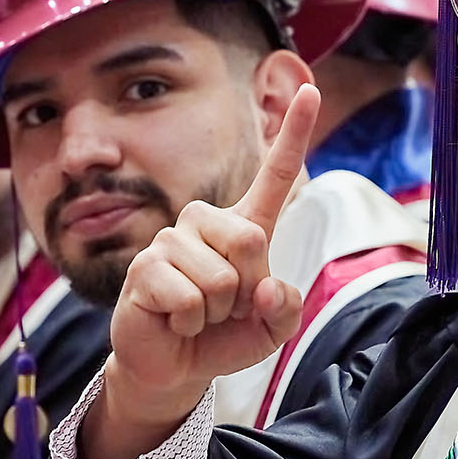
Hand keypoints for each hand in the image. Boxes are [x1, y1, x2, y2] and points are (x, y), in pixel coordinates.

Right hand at [84, 84, 318, 458]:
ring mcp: (171, 240)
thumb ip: (286, 307)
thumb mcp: (272, 327)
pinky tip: (175, 321)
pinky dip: (191, 323)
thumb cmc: (225, 336)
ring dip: (217, 312)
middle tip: (227, 307)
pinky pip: (189, 299)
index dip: (294, 133)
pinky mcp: (146, 267)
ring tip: (200, 315)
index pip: (275, 173)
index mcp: (244, 225)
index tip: (311, 91)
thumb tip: (268, 287)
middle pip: (251, 239)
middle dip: (248, 289)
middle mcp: (206, 222)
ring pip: (220, 278)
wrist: (176, 367)